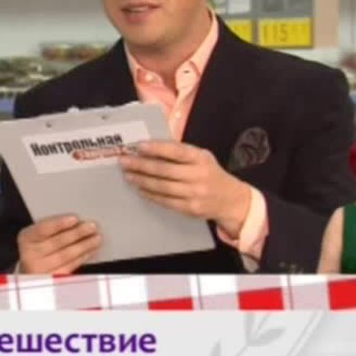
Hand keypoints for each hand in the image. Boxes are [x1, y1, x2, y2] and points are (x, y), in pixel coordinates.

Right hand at [18, 214, 100, 274]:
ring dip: (84, 246)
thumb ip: (53, 227)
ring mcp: (41, 270)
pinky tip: (91, 250)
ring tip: (96, 238)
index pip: (43, 229)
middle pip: (56, 243)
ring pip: (65, 256)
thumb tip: (77, 221)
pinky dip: (82, 257)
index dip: (59, 224)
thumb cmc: (38, 245)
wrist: (31, 268)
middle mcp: (30, 256)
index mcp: (26, 238)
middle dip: (76, 233)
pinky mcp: (52, 280)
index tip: (74, 219)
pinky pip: (70, 267)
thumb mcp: (39, 233)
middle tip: (91, 226)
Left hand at [118, 141, 250, 232]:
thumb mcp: (202, 157)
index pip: (176, 152)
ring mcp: (194, 194)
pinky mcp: (190, 209)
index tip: (139, 146)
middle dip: (141, 166)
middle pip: (164, 171)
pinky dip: (150, 195)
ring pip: (162, 187)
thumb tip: (150, 148)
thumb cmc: (210, 173)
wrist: (230, 200)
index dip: (157, 149)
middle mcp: (198, 176)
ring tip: (128, 175)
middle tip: (124, 162)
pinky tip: (140, 189)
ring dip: (142, 181)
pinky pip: (165, 201)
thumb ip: (181, 153)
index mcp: (201, 158)